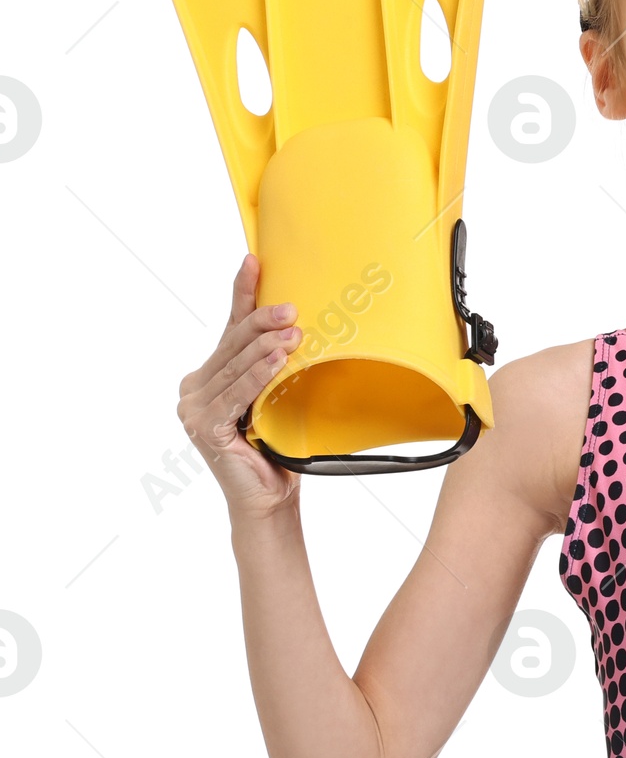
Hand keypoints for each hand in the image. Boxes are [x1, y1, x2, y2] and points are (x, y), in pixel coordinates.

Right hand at [176, 255, 302, 517]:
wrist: (270, 496)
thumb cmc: (278, 444)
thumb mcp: (279, 393)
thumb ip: (274, 363)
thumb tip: (300, 324)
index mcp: (210, 374)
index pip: (230, 326)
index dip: (244, 294)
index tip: (254, 260)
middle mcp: (194, 387)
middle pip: (233, 343)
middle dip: (262, 321)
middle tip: (292, 308)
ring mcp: (193, 408)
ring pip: (235, 367)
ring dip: (265, 348)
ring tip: (292, 333)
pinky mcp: (204, 427)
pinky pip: (234, 395)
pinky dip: (256, 377)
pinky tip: (276, 362)